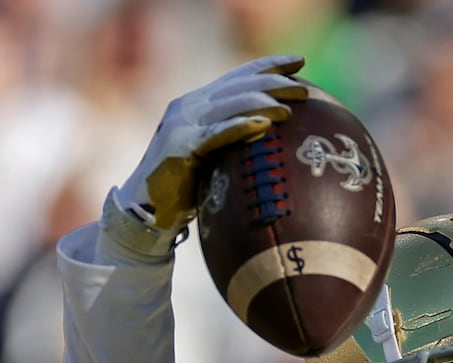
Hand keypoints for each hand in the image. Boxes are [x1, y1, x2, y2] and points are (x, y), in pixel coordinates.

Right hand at [115, 54, 308, 234]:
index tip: (299, 62)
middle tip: (304, 89)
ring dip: (262, 104)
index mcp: (199, 104)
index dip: (268, 66)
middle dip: (273, 83)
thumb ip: (234, 138)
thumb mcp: (214, 156)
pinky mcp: (179, 147)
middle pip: (238, 86)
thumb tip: (275, 135)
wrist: (147, 211)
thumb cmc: (187, 188)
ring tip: (289, 108)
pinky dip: (239, 127)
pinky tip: (262, 125)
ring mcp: (182, 124)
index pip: (237, 77)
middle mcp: (189, 107)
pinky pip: (215, 134)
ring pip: (229, 105)